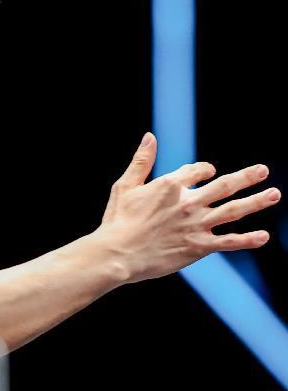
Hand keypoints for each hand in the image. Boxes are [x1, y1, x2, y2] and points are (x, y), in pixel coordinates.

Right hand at [97, 132, 280, 283]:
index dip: (204, 170)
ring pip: (233, 210)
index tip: (209, 173)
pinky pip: (229, 242)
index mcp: (170, 185)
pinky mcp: (199, 247)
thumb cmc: (117, 220)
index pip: (197, 170)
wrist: (117, 254)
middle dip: (246, 177)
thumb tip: (150, 136)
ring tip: (274, 194)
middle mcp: (188, 203)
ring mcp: (196, 225)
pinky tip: (264, 236)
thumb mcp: (125, 185)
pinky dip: (247, 239)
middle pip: (224, 186)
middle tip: (263, 171)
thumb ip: (141, 161)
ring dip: (256, 202)